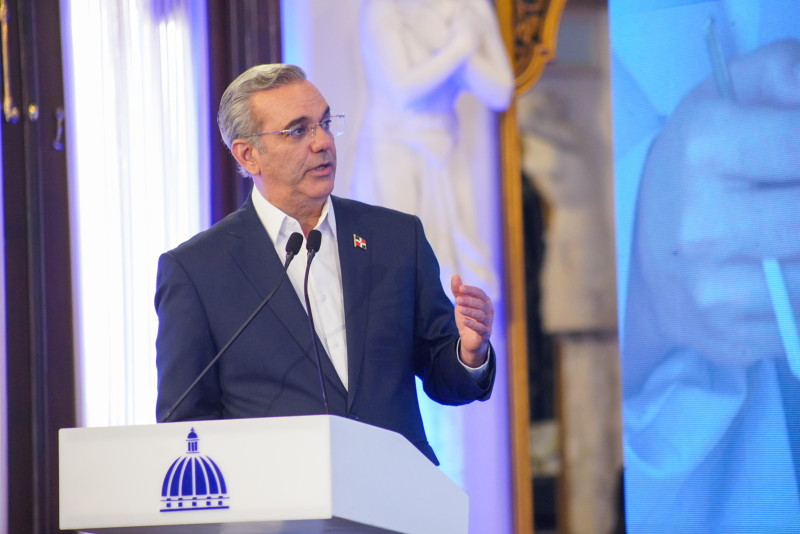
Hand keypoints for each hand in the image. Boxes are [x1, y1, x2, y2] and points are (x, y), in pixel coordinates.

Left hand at [451, 274, 493, 366]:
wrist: (469, 339)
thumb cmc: (467, 318)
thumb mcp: (461, 304)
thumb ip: (458, 291)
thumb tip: (455, 276)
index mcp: (484, 302)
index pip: (480, 293)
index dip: (471, 290)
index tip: (461, 288)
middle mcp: (489, 311)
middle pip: (481, 304)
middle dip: (469, 301)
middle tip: (458, 300)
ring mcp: (488, 322)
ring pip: (481, 315)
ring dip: (470, 311)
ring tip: (459, 309)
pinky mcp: (485, 333)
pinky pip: (481, 328)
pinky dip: (473, 324)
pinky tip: (464, 321)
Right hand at [626, 39, 799, 381]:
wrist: (643, 254)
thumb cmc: (699, 168)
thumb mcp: (727, 98)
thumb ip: (783, 70)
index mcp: (702, 147)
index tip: (793, 164)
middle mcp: (700, 225)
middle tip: (787, 199)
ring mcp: (711, 290)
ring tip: (782, 233)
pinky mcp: (728, 337)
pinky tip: (777, 273)